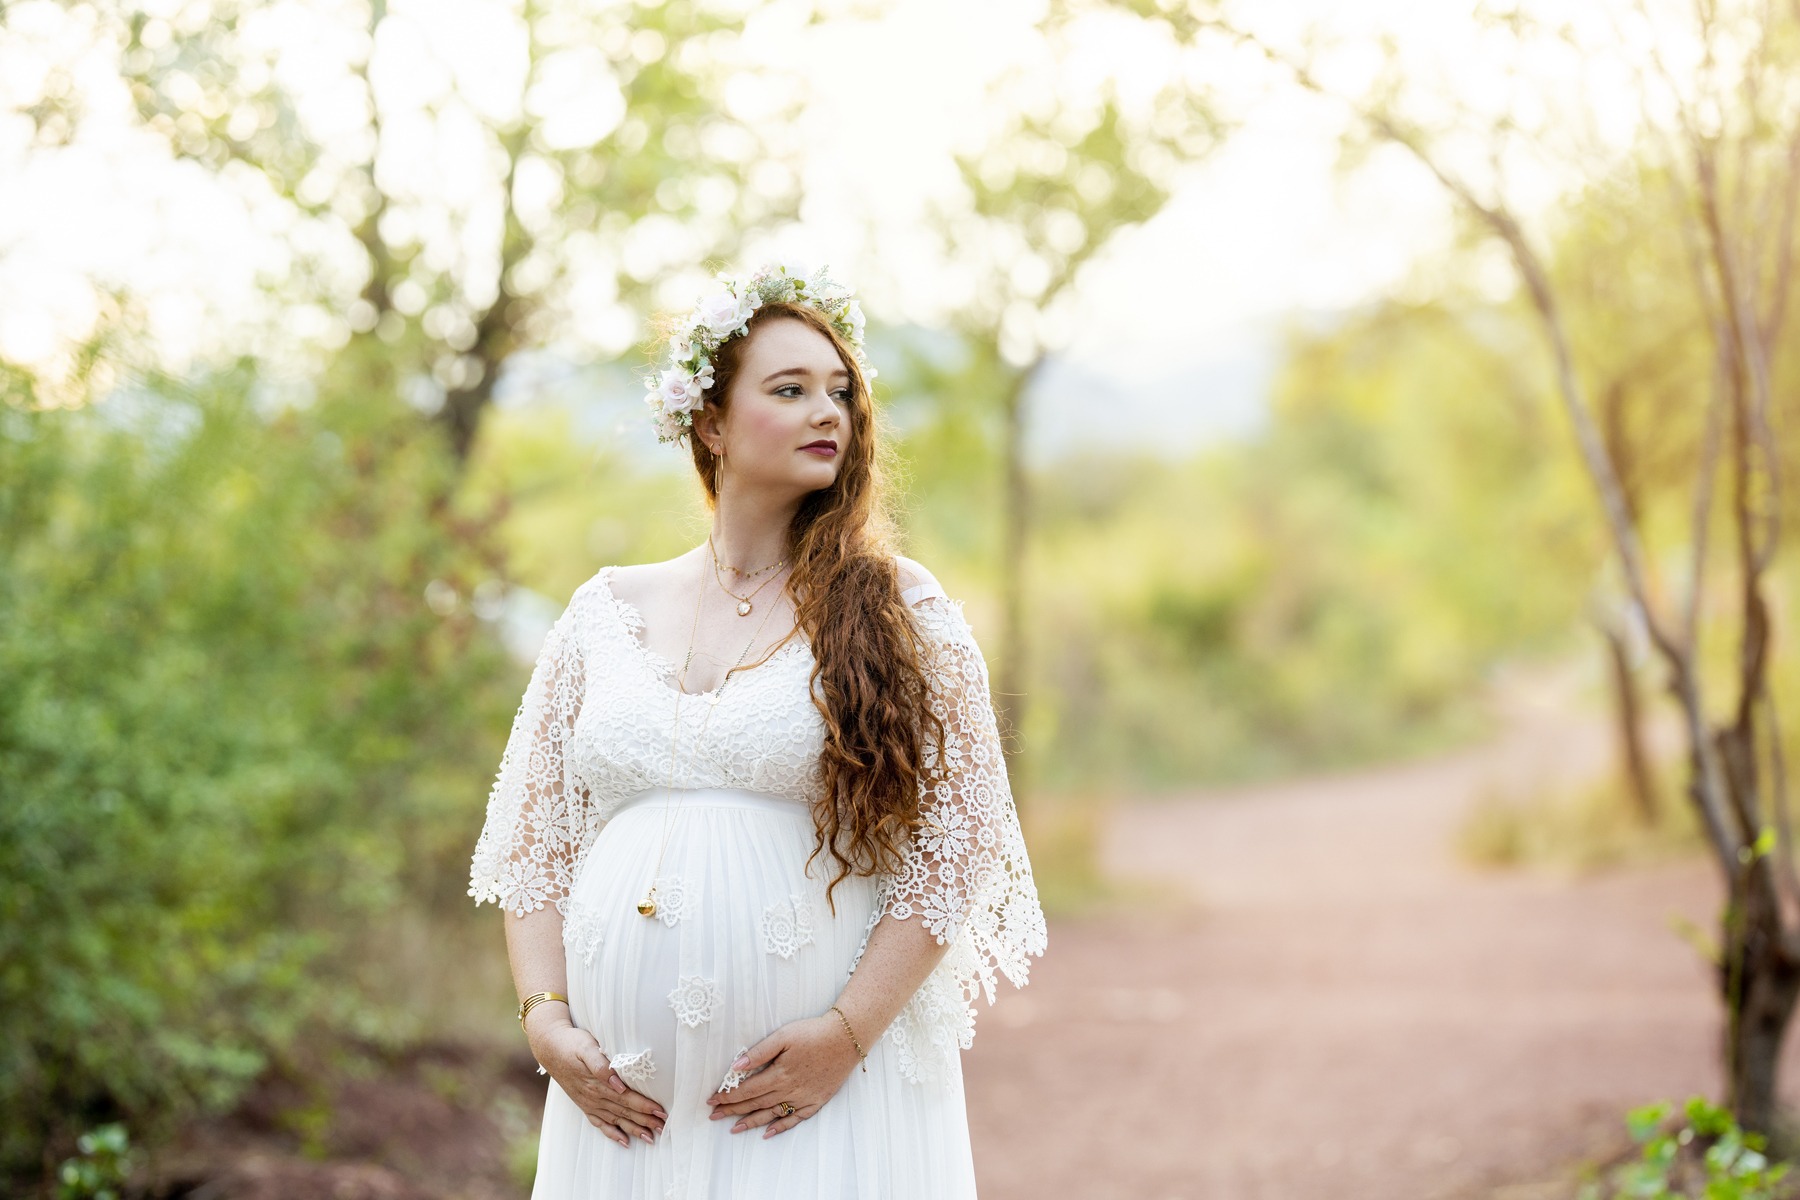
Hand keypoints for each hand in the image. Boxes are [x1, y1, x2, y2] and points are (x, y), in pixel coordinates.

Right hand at [529, 1016, 665, 1147]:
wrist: (550, 1047)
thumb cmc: (573, 1043)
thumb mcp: (586, 1047)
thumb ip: (601, 1064)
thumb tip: (618, 1083)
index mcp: (597, 1083)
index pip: (627, 1098)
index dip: (645, 1106)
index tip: (661, 1112)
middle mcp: (594, 1097)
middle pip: (624, 1111)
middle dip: (645, 1121)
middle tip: (664, 1128)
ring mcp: (589, 1103)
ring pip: (615, 1120)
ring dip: (634, 1130)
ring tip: (651, 1138)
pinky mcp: (584, 1104)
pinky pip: (600, 1124)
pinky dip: (612, 1134)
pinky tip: (624, 1142)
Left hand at [704, 1015, 860, 1138]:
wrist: (846, 1038)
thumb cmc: (813, 1033)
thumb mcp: (784, 1036)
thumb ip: (759, 1053)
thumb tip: (736, 1067)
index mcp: (779, 1074)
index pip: (747, 1090)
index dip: (728, 1096)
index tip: (712, 1101)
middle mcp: (790, 1090)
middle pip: (756, 1104)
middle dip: (733, 1110)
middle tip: (714, 1116)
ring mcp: (804, 1098)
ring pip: (772, 1114)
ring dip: (752, 1122)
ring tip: (734, 1129)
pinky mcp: (816, 1100)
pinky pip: (796, 1119)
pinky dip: (781, 1127)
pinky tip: (768, 1133)